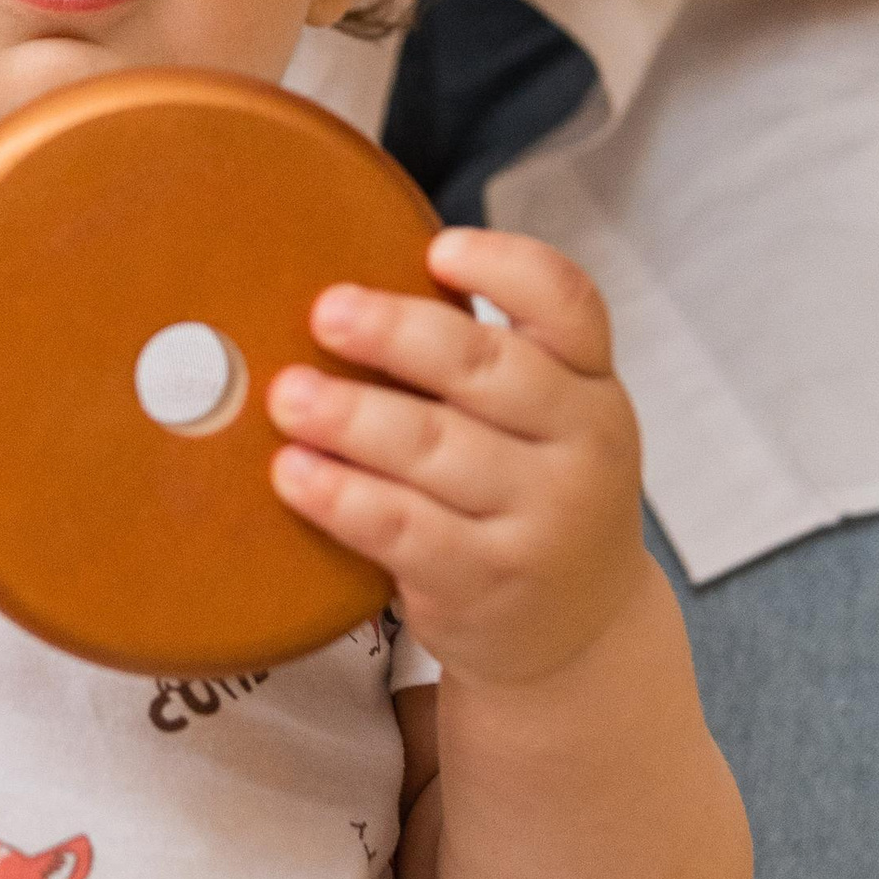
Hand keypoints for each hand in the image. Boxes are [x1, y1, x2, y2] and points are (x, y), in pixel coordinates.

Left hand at [264, 228, 649, 684]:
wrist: (578, 630)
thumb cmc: (533, 496)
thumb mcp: (546, 423)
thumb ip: (482, 364)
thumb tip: (354, 298)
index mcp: (590, 384)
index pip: (568, 304)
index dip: (505, 267)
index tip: (438, 248)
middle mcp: (582, 446)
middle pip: (489, 371)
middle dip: (397, 335)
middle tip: (326, 312)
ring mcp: (541, 519)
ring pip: (436, 450)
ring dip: (352, 416)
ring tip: (288, 395)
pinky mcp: (488, 581)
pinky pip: (403, 529)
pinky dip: (341, 495)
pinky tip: (294, 473)